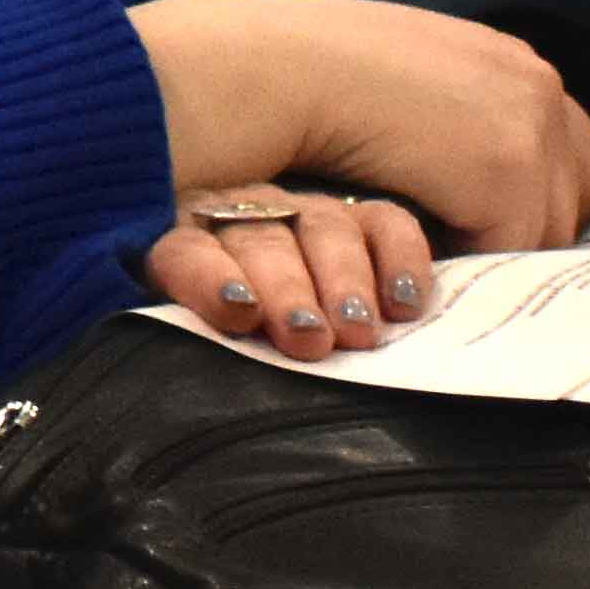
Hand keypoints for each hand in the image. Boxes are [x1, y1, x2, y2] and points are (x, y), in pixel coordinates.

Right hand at [129, 0, 589, 255]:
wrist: (269, 70)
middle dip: (528, 222)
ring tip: (429, 243)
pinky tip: (413, 244)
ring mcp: (531, 131)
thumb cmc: (297, 71)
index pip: (574, 144)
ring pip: (549, 230)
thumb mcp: (394, 79)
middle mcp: (535, 86)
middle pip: (580, 191)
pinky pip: (509, 254)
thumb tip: (463, 165)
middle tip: (464, 242)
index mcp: (506, 60)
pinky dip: (463, 259)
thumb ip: (447, 111)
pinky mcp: (509, 181)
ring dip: (493, 244)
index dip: (538, 187)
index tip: (494, 216)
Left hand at [144, 182, 445, 358]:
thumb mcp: (205, 346)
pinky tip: (404, 304)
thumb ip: (205, 345)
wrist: (285, 321)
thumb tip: (210, 375)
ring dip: (343, 279)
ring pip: (324, 228)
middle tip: (309, 336)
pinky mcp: (365, 220)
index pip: (185, 252)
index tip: (238, 310)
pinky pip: (386, 224)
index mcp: (186, 250)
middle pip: (261, 241)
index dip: (208, 276)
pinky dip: (400, 259)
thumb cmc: (235, 344)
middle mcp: (244, 219)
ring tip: (359, 330)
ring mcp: (306, 214)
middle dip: (287, 288)